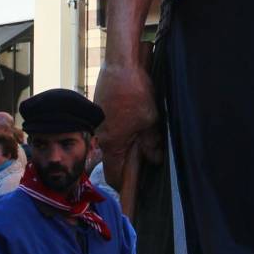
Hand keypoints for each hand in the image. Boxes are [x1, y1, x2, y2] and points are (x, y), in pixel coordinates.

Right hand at [92, 61, 162, 193]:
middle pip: (112, 159)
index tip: (133, 190)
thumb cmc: (134, 92)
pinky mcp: (100, 109)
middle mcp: (101, 135)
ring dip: (125, 144)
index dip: (124, 185)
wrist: (120, 63)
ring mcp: (98, 122)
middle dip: (126, 164)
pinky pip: (110, 127)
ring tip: (142, 139)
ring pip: (112, 141)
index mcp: (112, 143)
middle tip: (143, 163)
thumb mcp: (150, 120)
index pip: (114, 176)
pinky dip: (121, 129)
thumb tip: (155, 159)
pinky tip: (133, 121)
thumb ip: (151, 142)